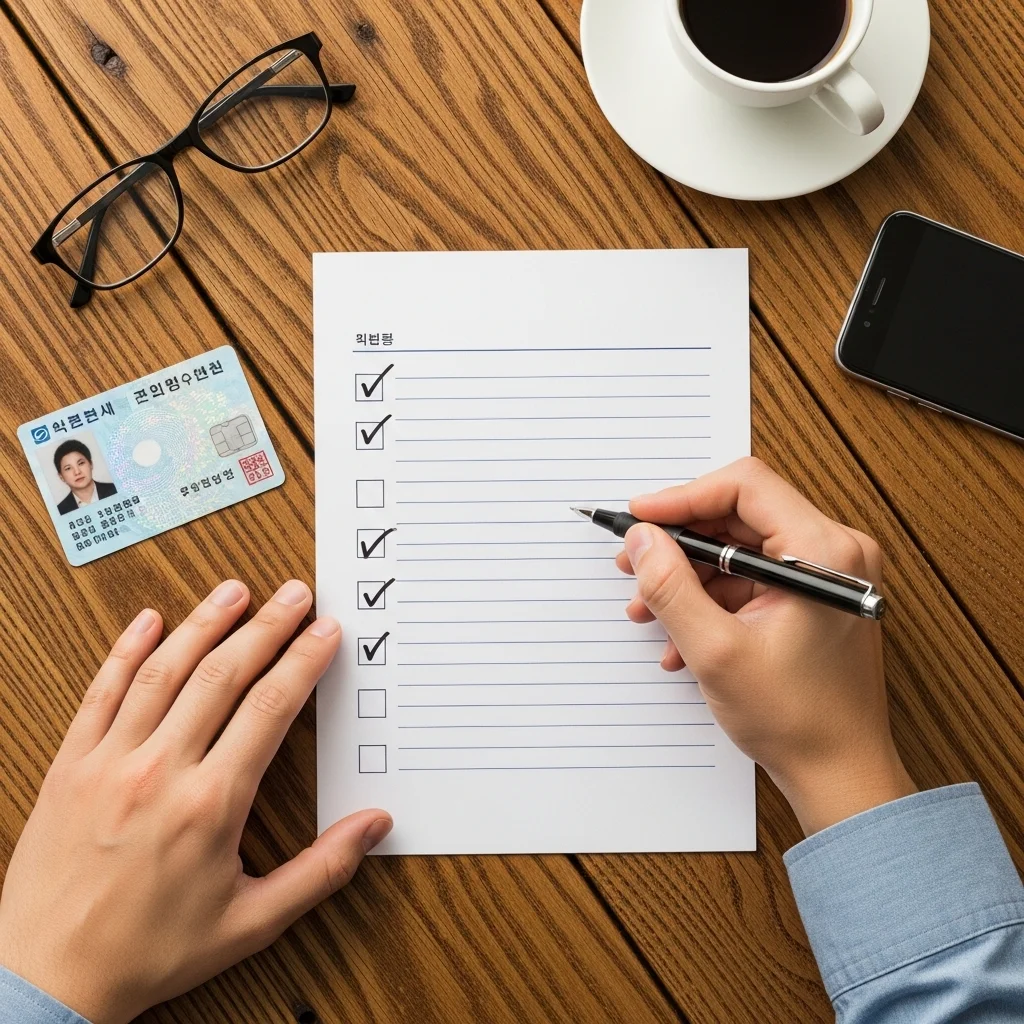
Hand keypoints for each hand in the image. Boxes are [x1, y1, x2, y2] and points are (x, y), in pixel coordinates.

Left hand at [0, 579, 390, 1023]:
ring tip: (234, 590)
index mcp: (210, 805)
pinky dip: (125, 651)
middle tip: (295, 595)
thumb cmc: (149, 953)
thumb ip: (321, 870)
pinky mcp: (70, 766)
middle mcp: (159, 771)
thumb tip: (374, 826)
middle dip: (266, 627)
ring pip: (164, 671)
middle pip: (223, 675)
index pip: (269, 709)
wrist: (45, 979)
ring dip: (203, 624)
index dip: (303, 661)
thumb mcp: (252, 923)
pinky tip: (147, 621)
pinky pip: (101, 693)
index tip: (324, 632)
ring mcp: (109, 762)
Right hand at [616, 458, 915, 834]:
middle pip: (739, 515)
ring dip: (689, 576)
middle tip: (635, 563)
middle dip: (680, 542)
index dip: (683, 496)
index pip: (744, 486)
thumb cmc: (799, 720)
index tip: (640, 518)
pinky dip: (712, 598)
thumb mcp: (715, 651)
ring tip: (650, 610)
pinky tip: (682, 636)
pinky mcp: (816, 596)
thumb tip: (641, 539)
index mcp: (824, 551)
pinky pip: (752, 577)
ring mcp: (828, 574)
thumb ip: (670, 587)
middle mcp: (835, 551)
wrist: (842, 774)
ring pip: (740, 548)